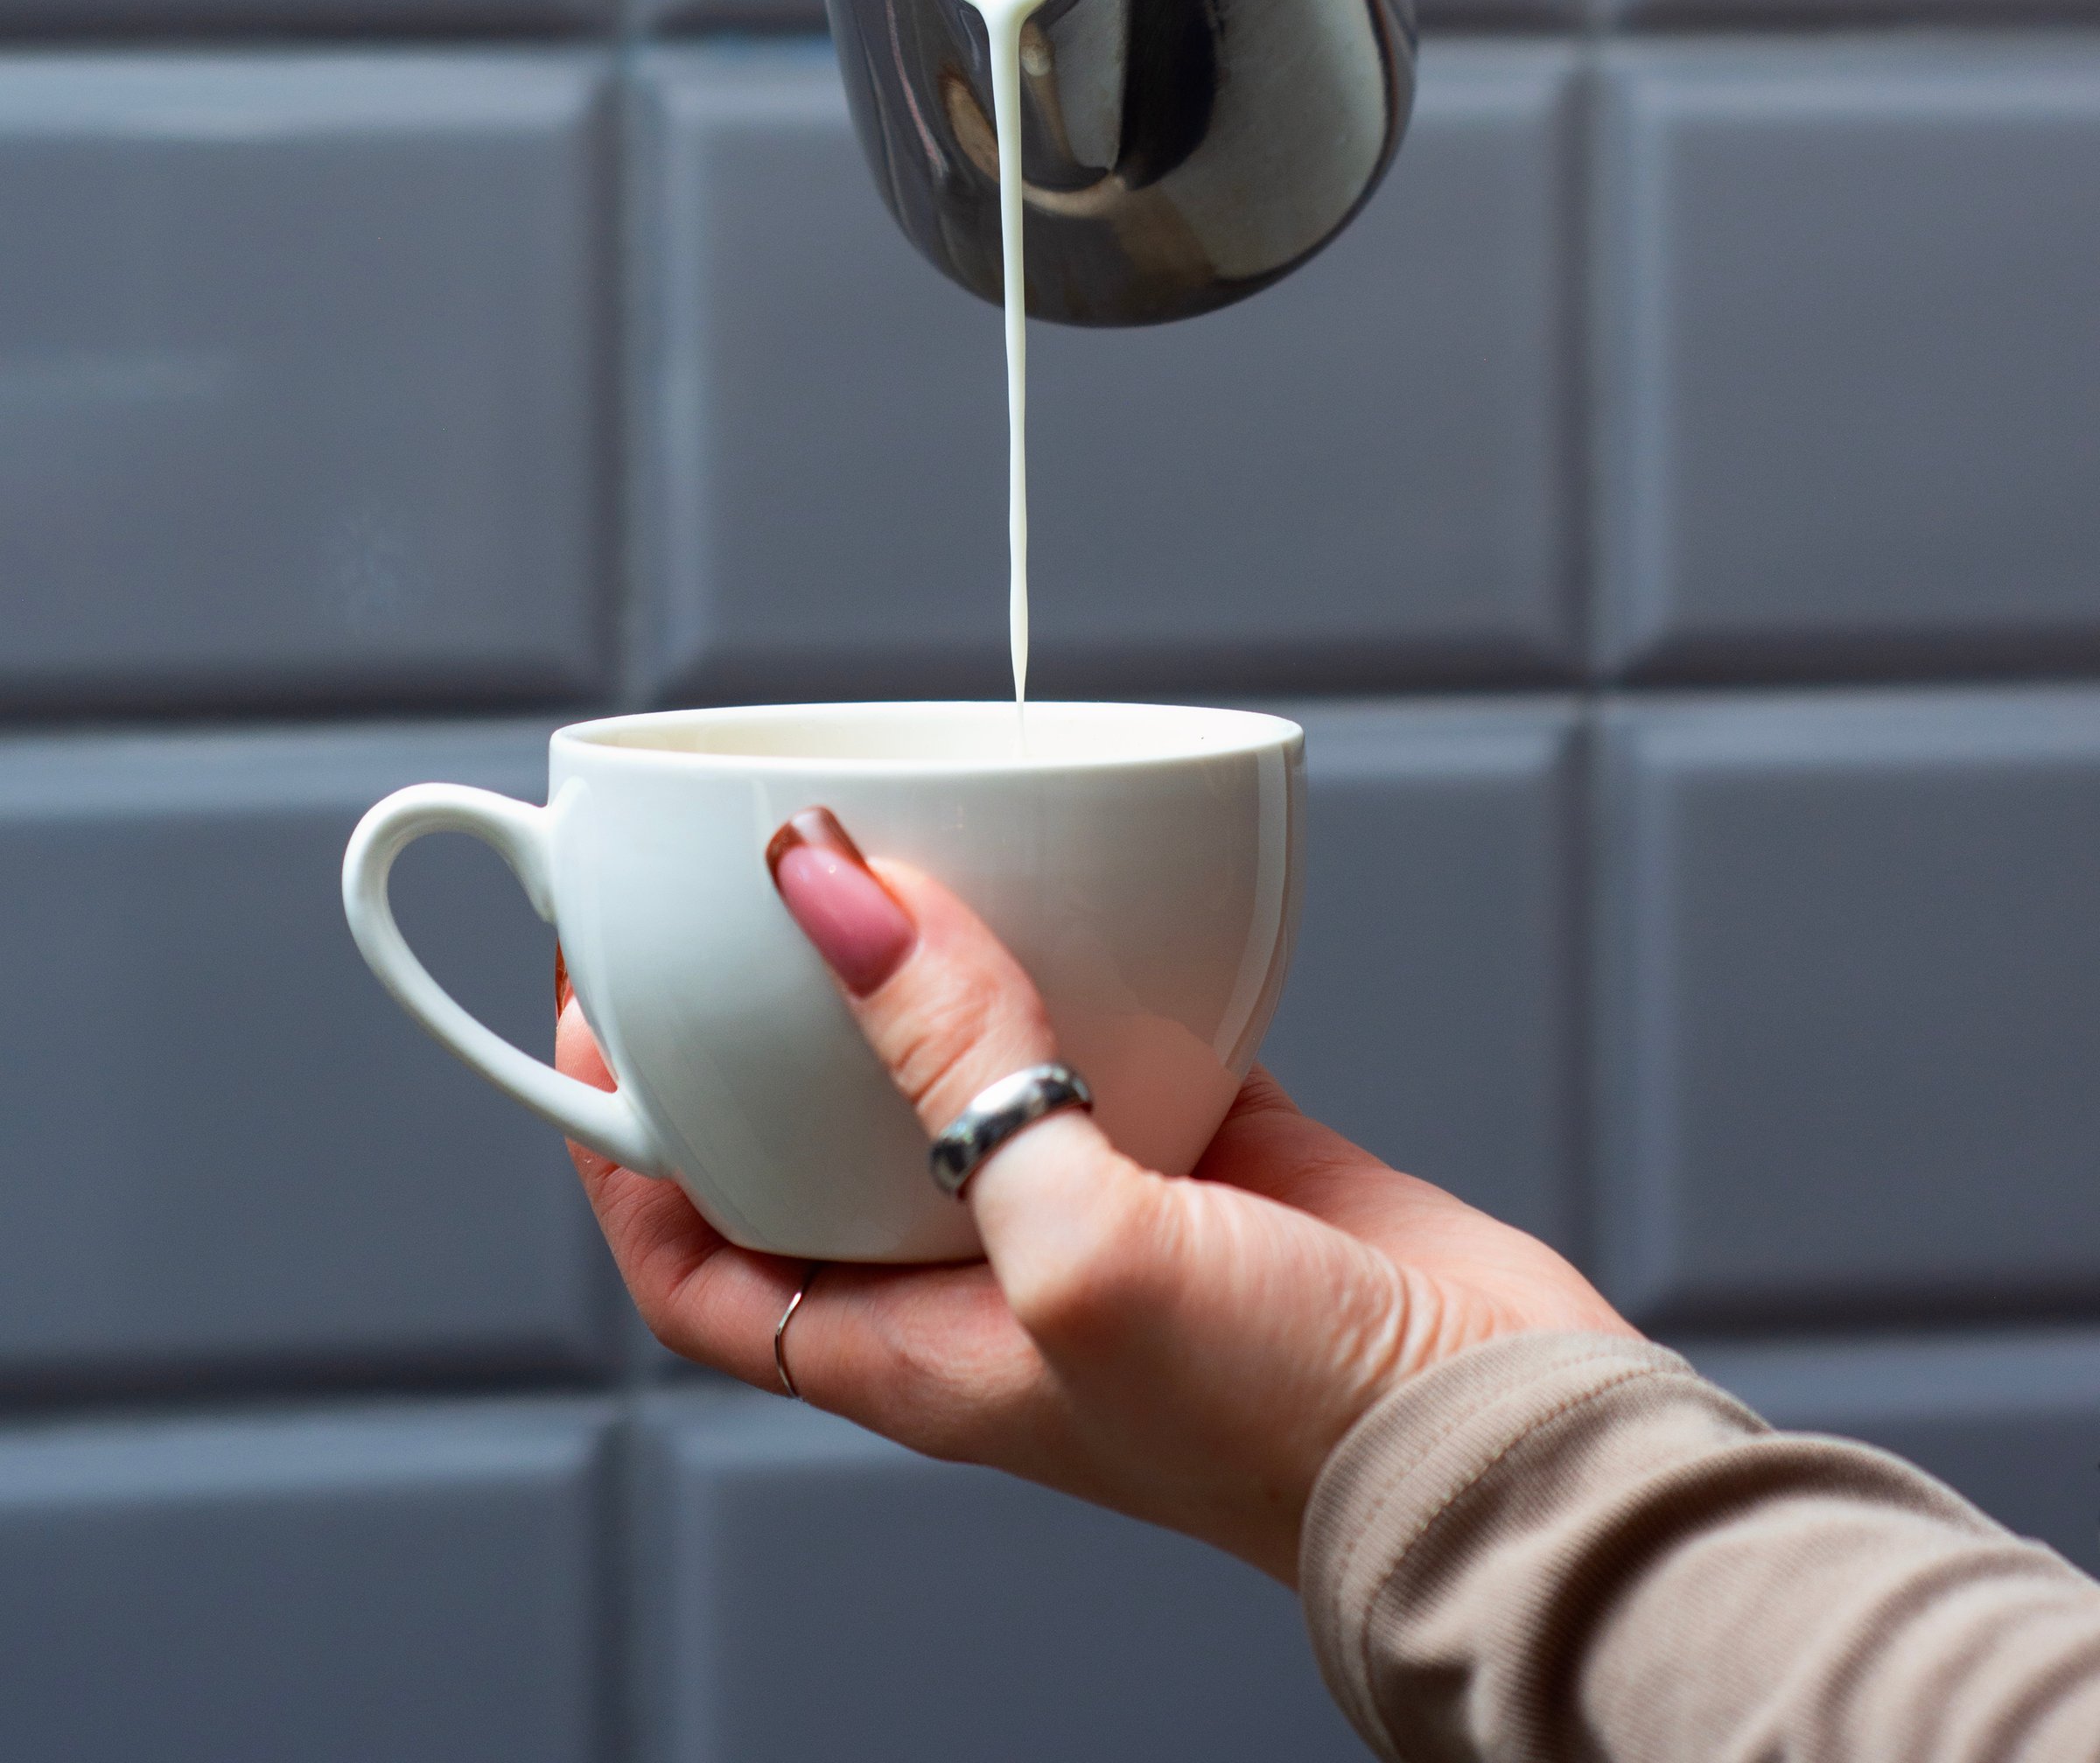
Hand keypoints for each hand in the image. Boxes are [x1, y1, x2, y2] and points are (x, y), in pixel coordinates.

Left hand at [561, 809, 1630, 1585]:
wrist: (1500, 1447)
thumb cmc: (1282, 1423)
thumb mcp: (1078, 1249)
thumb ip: (953, 1067)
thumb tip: (829, 896)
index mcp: (913, 1348)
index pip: (697, 1258)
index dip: (621, 1146)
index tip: (593, 1009)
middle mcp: (985, 1280)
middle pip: (820, 1143)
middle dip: (760, 1028)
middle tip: (731, 888)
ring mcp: (1098, 1209)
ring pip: (964, 1069)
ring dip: (923, 968)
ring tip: (889, 850)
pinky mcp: (1208, 1150)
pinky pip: (1108, 1030)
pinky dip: (1086, 951)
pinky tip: (1093, 874)